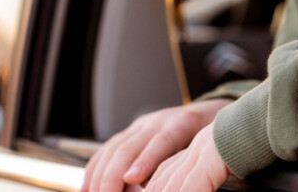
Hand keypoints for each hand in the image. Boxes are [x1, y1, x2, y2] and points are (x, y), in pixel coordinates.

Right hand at [82, 99, 231, 191]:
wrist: (205, 113)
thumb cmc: (209, 138)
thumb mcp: (206, 148)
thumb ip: (187, 164)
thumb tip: (176, 183)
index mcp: (181, 124)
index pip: (161, 142)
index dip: (145, 160)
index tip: (131, 179)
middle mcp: (157, 122)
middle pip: (128, 147)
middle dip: (112, 176)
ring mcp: (140, 125)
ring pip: (113, 148)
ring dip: (99, 176)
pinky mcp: (129, 131)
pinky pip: (106, 150)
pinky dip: (94, 169)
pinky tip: (88, 187)